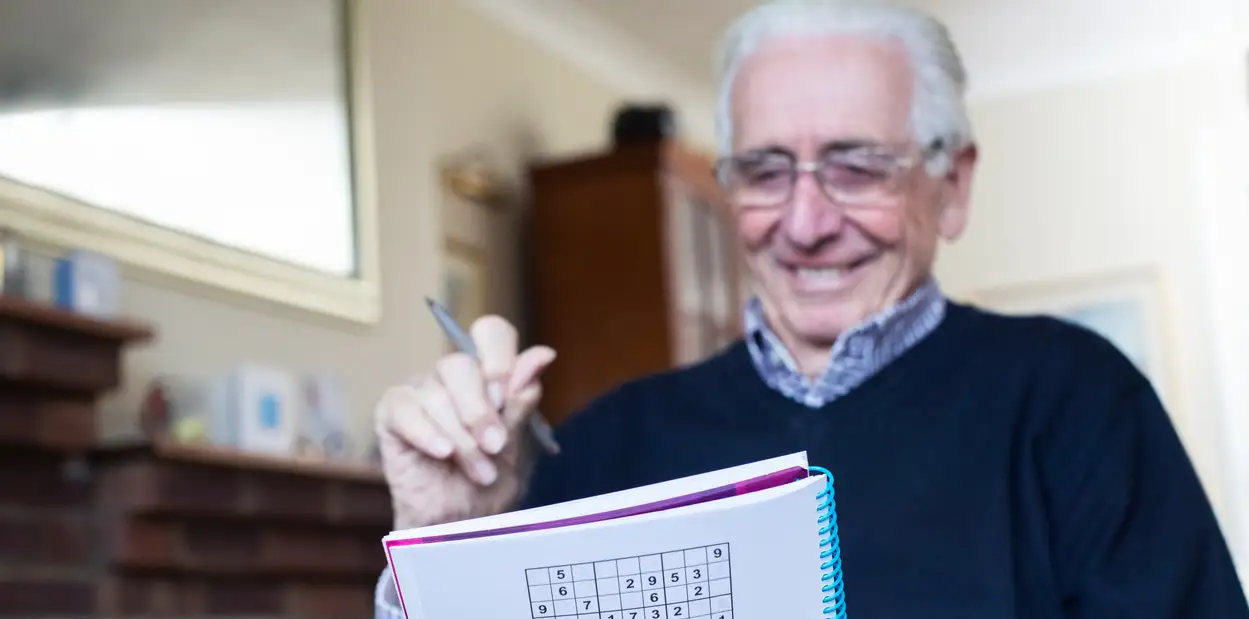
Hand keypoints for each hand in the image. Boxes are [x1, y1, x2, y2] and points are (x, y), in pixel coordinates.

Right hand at [375, 315, 555, 527]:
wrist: (455, 527)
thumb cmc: (485, 485)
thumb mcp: (514, 447)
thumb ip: (520, 402)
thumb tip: (542, 355)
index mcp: (486, 375)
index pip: (490, 333)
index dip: (499, 358)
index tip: (506, 395)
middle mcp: (451, 377)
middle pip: (460, 364)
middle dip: (480, 412)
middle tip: (494, 446)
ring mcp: (419, 392)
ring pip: (437, 393)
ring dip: (461, 439)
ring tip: (478, 472)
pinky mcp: (392, 413)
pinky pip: (406, 409)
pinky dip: (428, 433)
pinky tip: (442, 454)